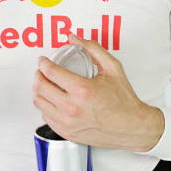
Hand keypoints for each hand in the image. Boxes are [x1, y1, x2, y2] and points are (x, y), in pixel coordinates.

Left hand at [33, 35, 162, 151]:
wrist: (132, 127)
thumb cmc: (124, 101)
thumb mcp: (112, 68)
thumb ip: (93, 49)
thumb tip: (75, 38)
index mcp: (82, 90)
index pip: (50, 72)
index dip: (43, 63)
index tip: (43, 60)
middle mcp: (72, 108)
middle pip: (40, 87)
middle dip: (38, 74)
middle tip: (42, 71)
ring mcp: (68, 122)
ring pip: (39, 102)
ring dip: (38, 90)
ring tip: (45, 84)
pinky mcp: (67, 132)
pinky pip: (46, 116)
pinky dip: (46, 105)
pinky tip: (52, 100)